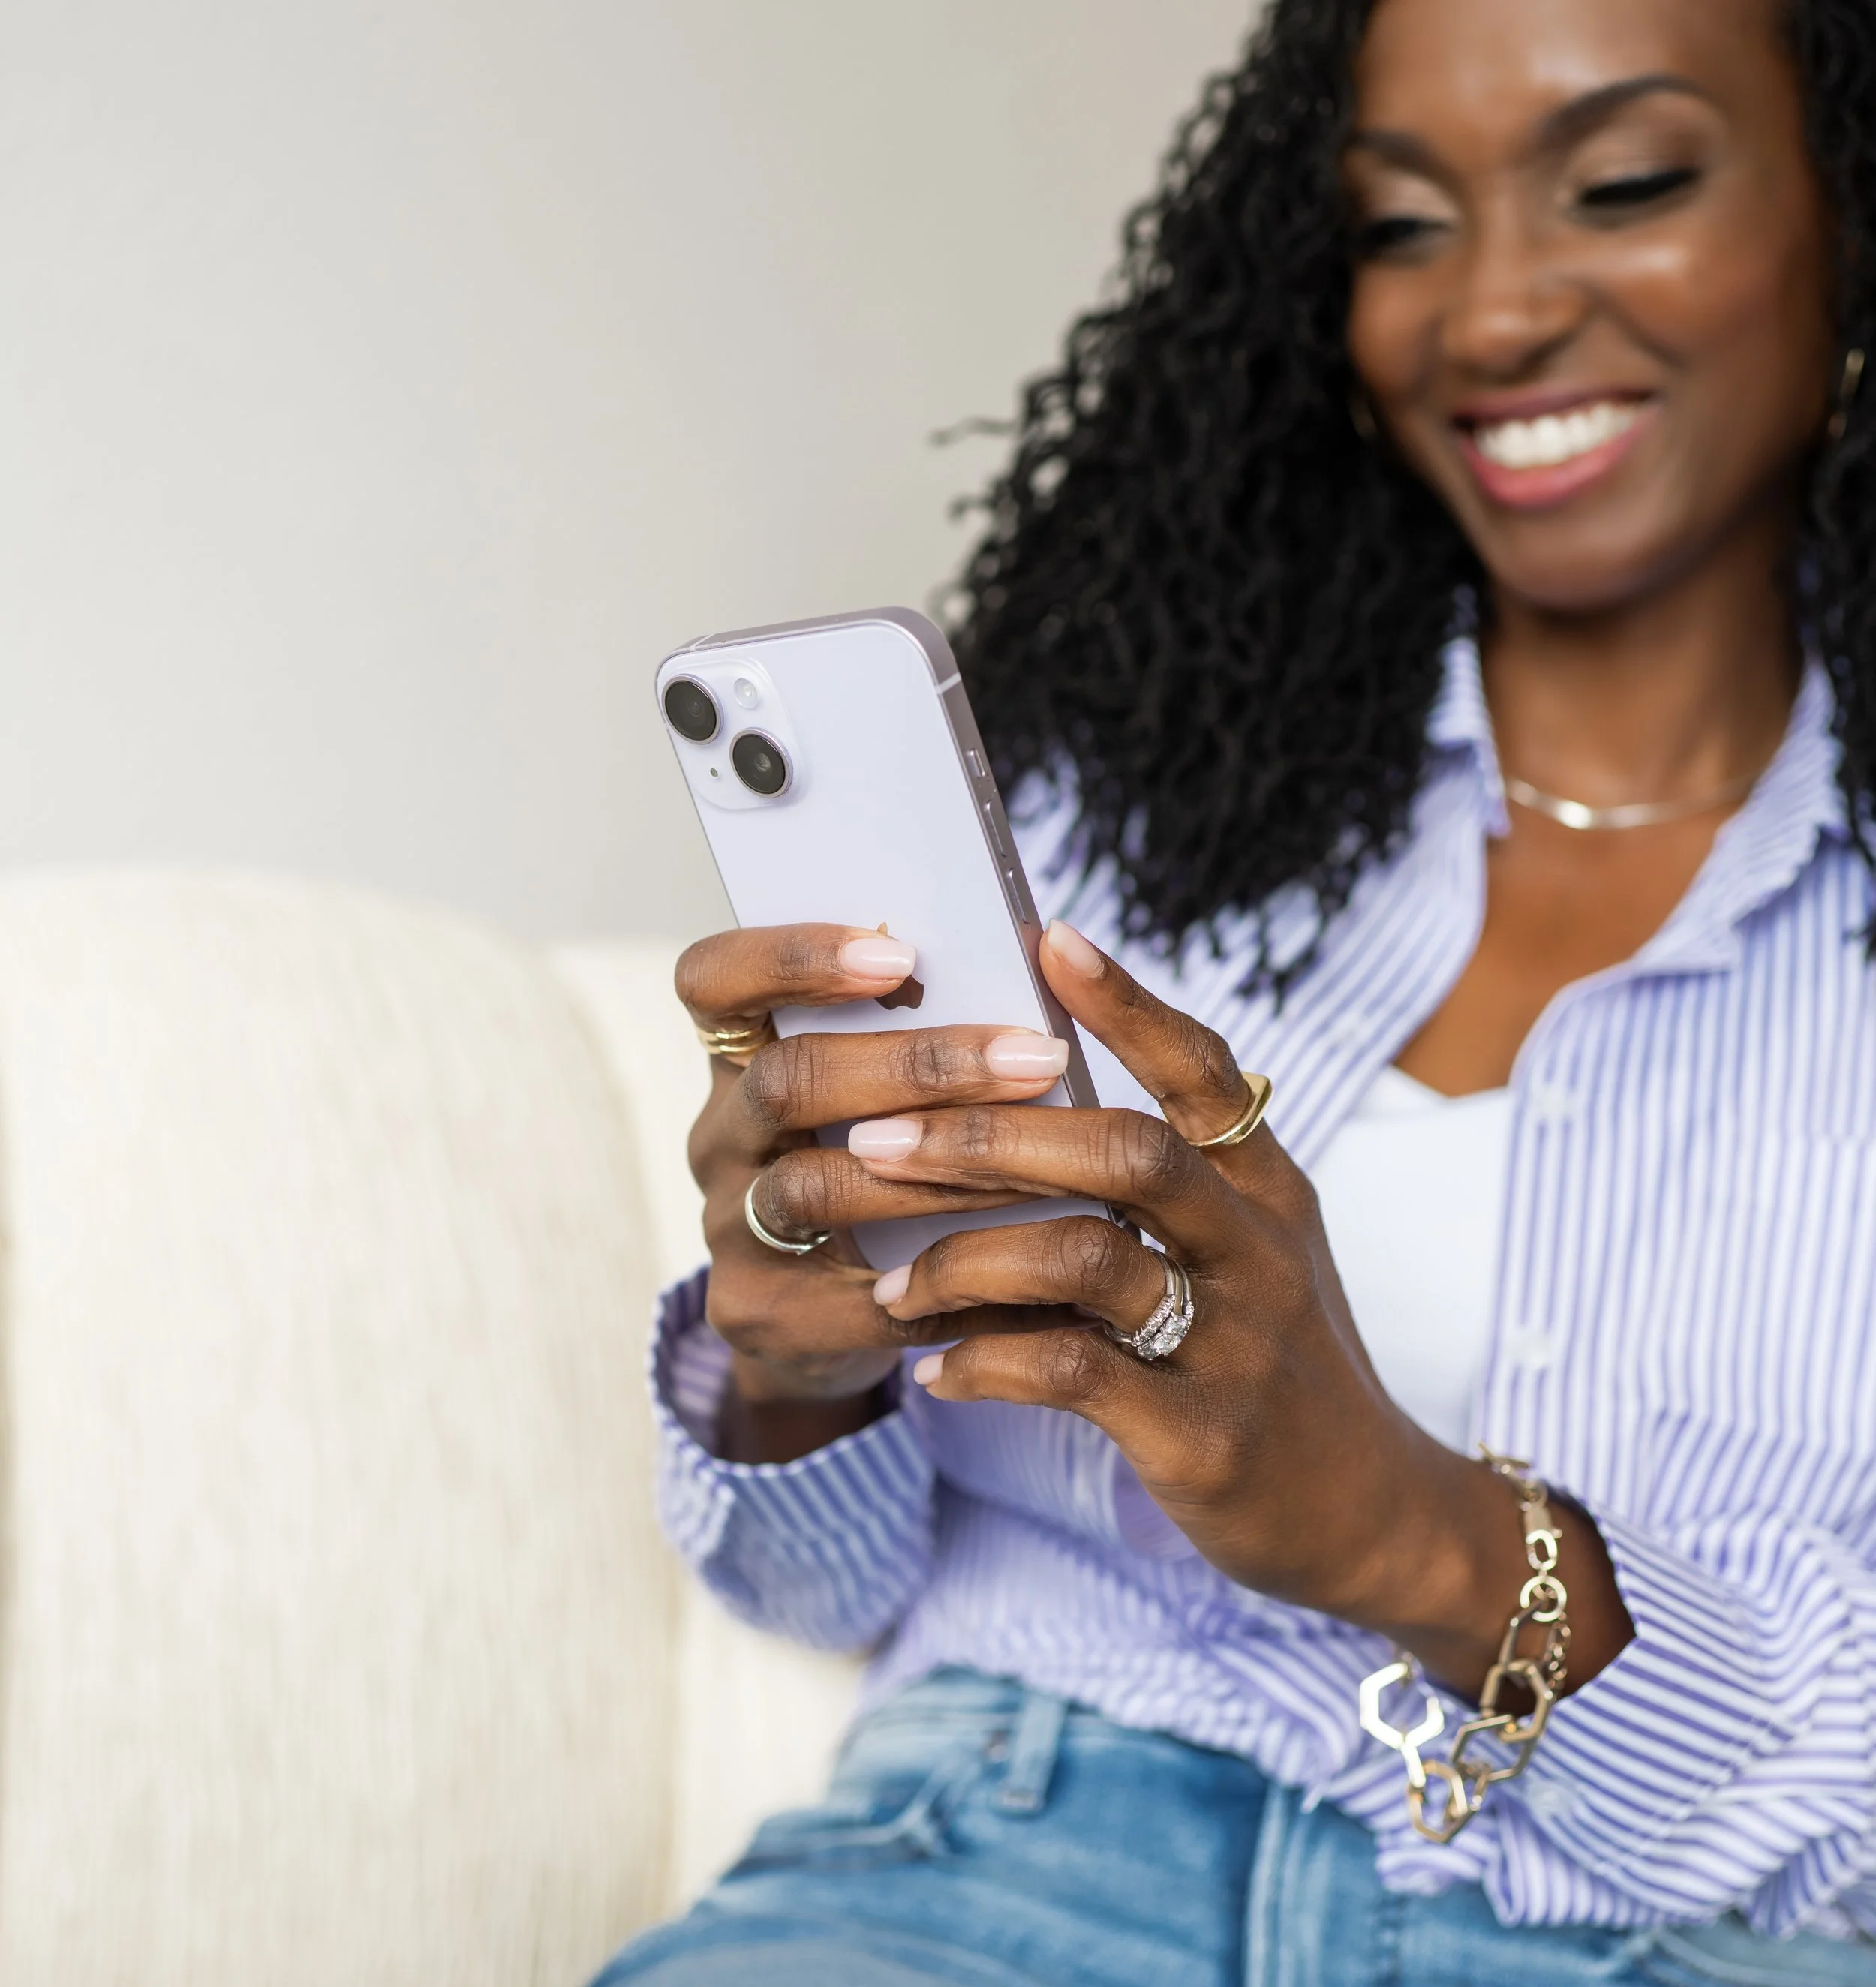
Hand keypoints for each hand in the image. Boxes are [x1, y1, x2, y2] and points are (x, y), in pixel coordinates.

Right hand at [676, 922, 1095, 1448]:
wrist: (827, 1322)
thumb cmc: (880, 1168)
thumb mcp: (878, 1095)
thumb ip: (923, 1038)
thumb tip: (1051, 968)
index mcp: (742, 1059)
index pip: (714, 981)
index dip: (790, 957)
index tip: (897, 953)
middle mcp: (720, 1138)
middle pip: (786, 1080)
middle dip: (915, 1065)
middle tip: (1032, 1056)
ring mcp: (729, 1230)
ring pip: (814, 1188)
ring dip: (939, 1172)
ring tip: (1044, 1166)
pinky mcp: (760, 1313)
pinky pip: (863, 1300)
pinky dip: (956, 1285)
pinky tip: (1034, 1278)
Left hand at [850, 920, 1633, 1696]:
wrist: (1376, 1519)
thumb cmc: (1280, 1369)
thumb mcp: (1250, 1257)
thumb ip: (1167, 1191)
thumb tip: (1024, 1116)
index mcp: (1267, 1190)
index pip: (1201, 1069)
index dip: (1125, 1001)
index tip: (1046, 936)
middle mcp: (1259, 1248)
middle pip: (1124, 1150)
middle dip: (989, 1136)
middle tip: (876, 1138)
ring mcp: (1237, 1340)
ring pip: (1086, 1259)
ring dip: (966, 1261)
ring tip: (891, 1286)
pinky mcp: (1205, 1435)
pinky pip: (1072, 1377)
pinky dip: (987, 1364)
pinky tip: (938, 1372)